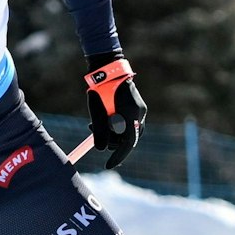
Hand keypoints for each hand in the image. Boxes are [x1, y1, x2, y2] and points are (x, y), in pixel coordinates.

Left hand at [83, 54, 146, 168]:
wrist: (109, 68)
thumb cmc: (101, 89)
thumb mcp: (96, 111)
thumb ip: (99, 131)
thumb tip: (100, 150)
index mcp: (130, 114)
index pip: (128, 143)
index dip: (118, 156)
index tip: (108, 165)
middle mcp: (140, 114)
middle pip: (128, 139)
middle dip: (111, 141)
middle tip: (93, 131)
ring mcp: (141, 110)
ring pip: (129, 132)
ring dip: (113, 133)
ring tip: (96, 123)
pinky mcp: (138, 108)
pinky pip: (129, 123)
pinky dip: (118, 126)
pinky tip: (106, 118)